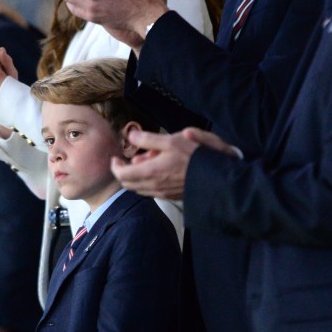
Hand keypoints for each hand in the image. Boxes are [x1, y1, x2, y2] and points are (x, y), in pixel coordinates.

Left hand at [112, 127, 239, 199]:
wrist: (216, 177)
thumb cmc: (195, 156)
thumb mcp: (172, 140)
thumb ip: (148, 139)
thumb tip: (130, 136)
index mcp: (150, 172)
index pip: (122, 175)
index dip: (115, 166)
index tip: (116, 157)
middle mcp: (153, 186)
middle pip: (128, 184)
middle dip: (124, 172)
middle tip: (126, 160)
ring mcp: (162, 193)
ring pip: (139, 189)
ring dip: (136, 177)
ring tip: (144, 161)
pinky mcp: (171, 196)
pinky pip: (151, 191)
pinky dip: (147, 182)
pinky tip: (156, 170)